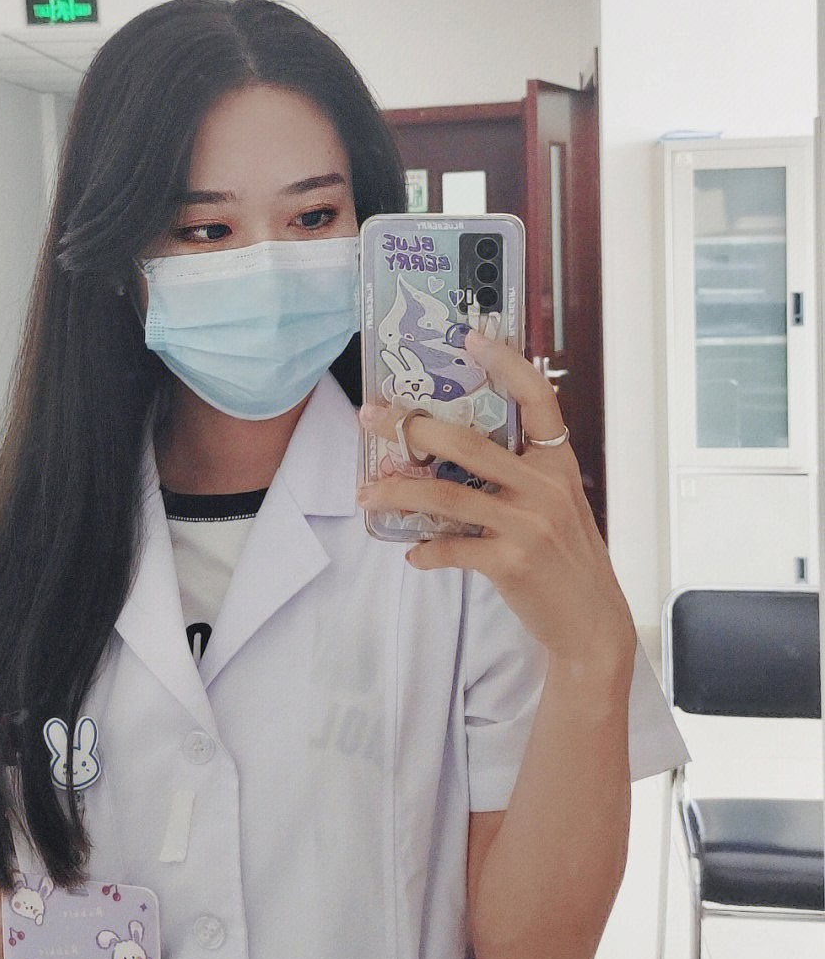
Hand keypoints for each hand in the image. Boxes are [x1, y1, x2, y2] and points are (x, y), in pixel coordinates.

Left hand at [356, 328, 636, 665]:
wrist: (590, 620)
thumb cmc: (564, 555)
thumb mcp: (554, 502)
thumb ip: (516, 473)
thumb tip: (446, 449)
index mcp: (557, 463)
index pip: (537, 398)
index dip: (506, 364)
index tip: (472, 338)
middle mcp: (545, 486)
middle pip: (468, 443)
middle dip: (411, 428)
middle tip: (372, 419)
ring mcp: (528, 524)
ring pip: (447, 496)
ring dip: (398, 491)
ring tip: (367, 492)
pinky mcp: (511, 563)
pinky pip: (451, 548)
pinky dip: (425, 549)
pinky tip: (411, 551)